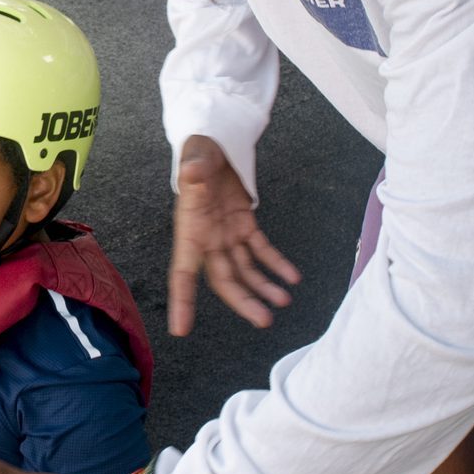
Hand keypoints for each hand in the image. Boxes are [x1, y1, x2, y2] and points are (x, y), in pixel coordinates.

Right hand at [170, 134, 299, 336]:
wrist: (213, 144)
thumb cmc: (199, 151)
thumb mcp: (195, 157)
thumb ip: (194, 168)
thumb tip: (192, 172)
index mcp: (190, 230)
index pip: (183, 272)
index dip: (183, 301)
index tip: (181, 329)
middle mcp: (207, 240)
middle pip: (224, 279)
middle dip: (243, 301)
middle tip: (264, 320)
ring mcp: (226, 235)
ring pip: (244, 271)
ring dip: (263, 287)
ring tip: (283, 301)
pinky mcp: (244, 225)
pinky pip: (260, 250)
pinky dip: (276, 264)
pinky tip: (292, 277)